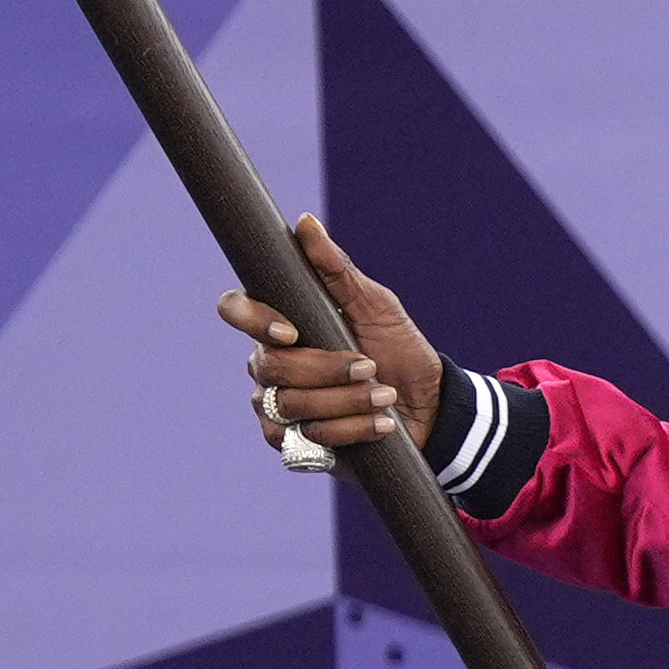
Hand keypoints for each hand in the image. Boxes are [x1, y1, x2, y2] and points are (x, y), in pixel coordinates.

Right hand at [223, 218, 449, 464]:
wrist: (431, 407)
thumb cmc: (400, 350)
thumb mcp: (376, 305)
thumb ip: (337, 269)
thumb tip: (305, 223)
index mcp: (281, 325)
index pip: (236, 310)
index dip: (253, 319)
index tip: (292, 331)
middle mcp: (270, 366)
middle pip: (268, 366)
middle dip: (325, 369)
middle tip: (370, 367)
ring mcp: (279, 407)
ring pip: (288, 405)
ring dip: (345, 401)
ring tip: (385, 395)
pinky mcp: (297, 445)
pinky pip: (306, 440)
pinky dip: (350, 431)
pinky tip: (381, 426)